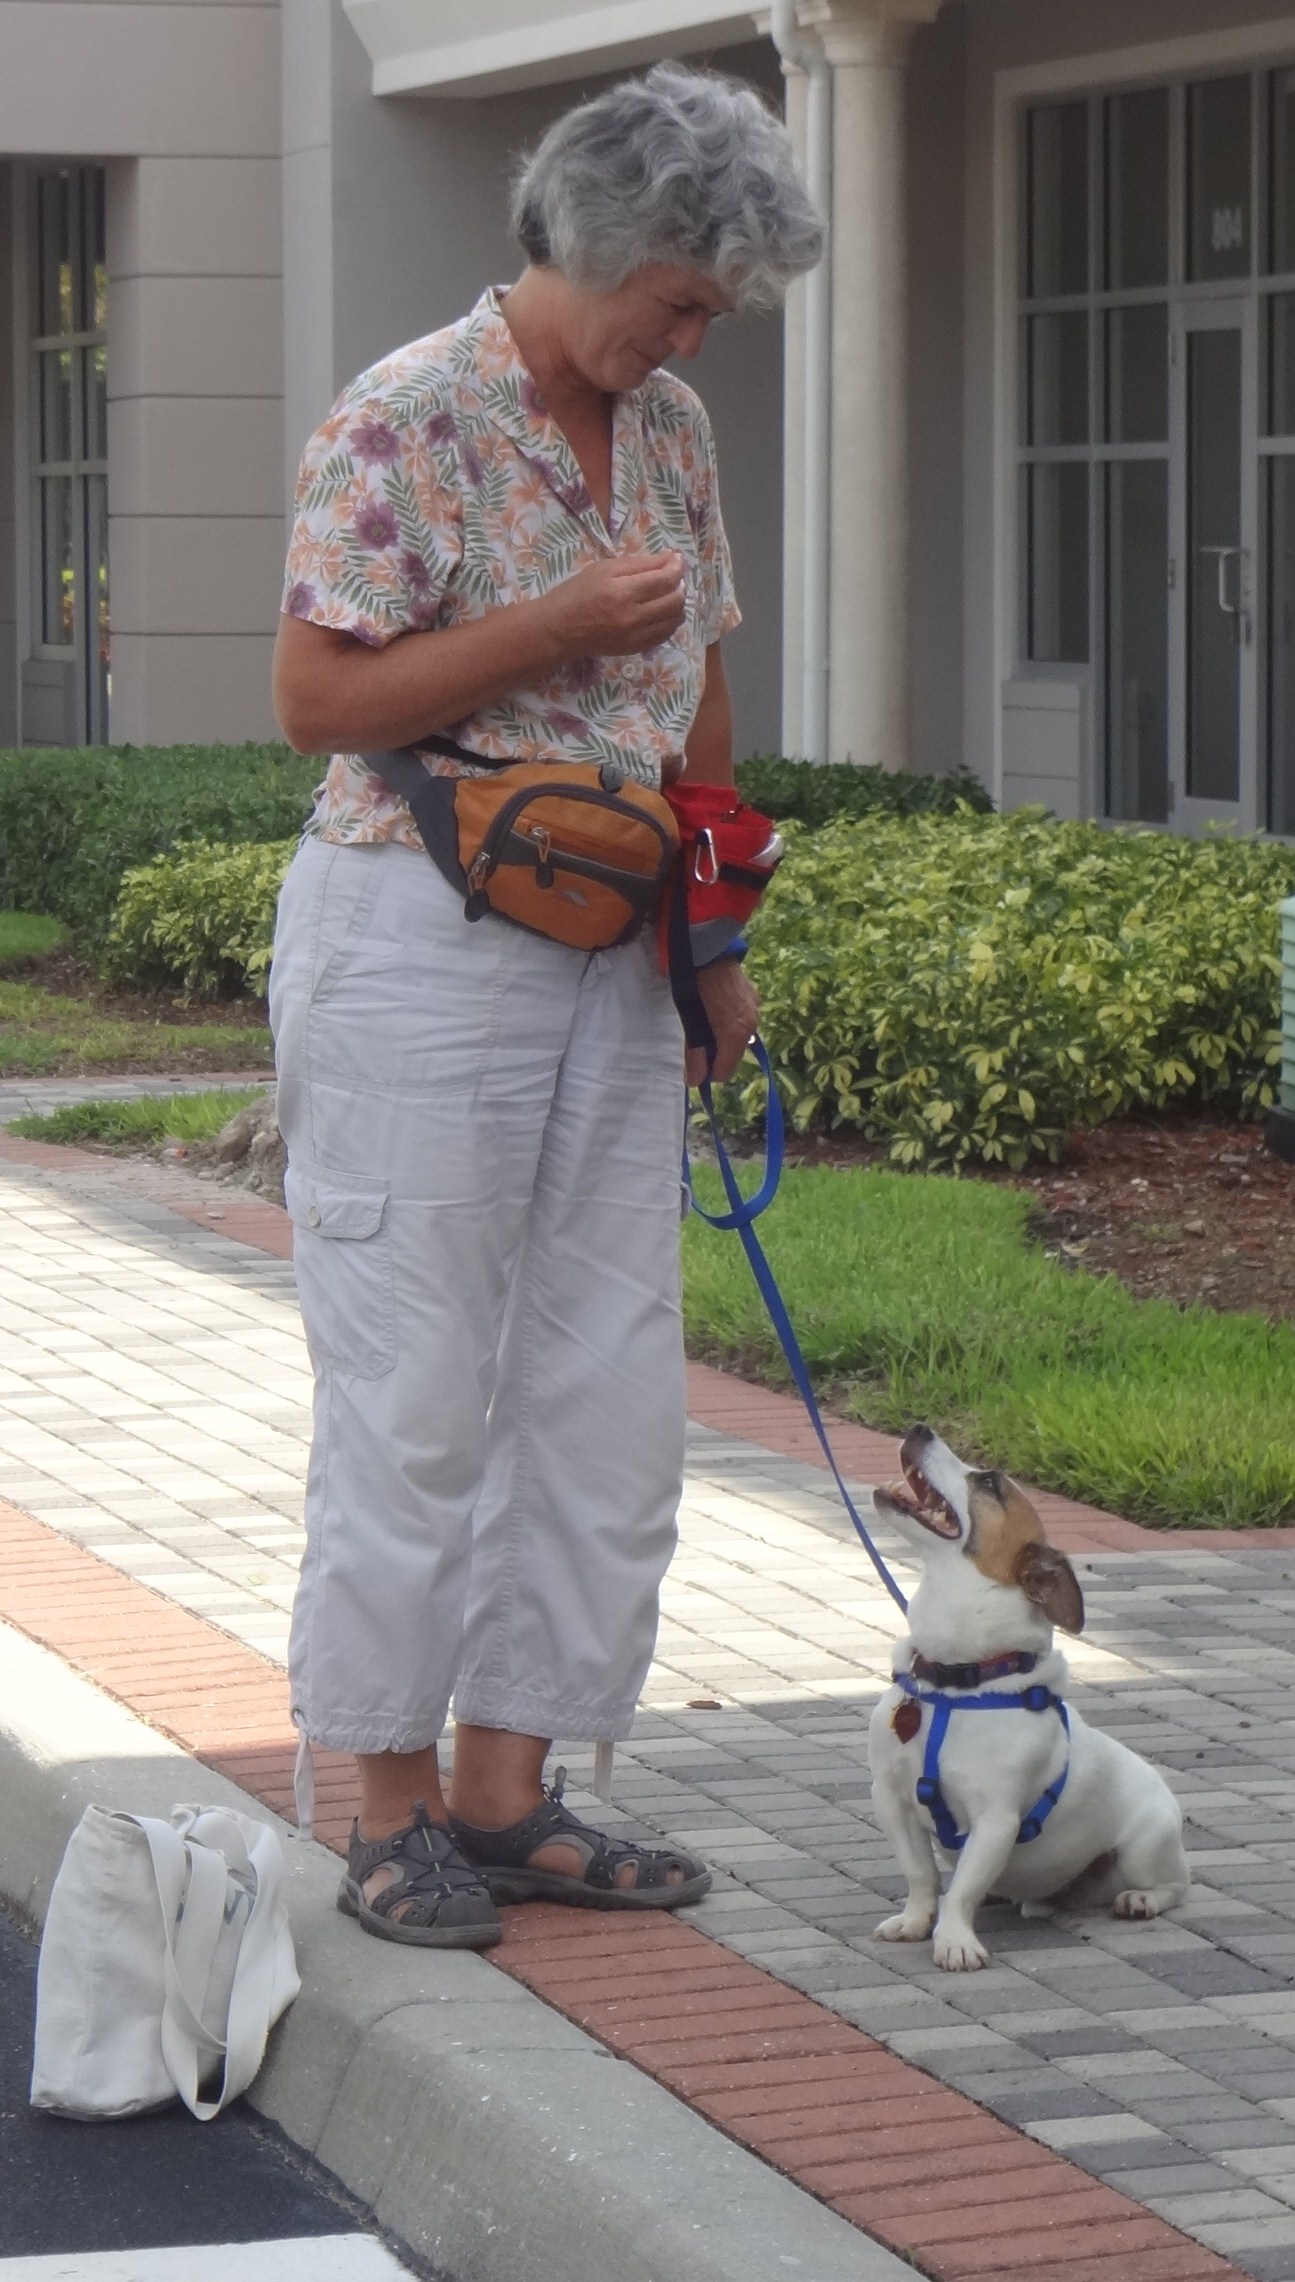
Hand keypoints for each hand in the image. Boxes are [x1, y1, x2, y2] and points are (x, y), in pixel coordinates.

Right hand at [538, 551, 686, 659]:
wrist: (560, 629)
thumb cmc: (578, 592)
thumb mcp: (604, 569)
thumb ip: (639, 564)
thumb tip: (670, 558)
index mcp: (623, 592)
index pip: (664, 580)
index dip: (676, 567)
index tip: (676, 559)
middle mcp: (633, 617)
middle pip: (675, 601)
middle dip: (680, 585)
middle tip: (673, 576)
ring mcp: (636, 636)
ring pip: (674, 620)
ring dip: (678, 604)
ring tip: (668, 593)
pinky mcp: (636, 649)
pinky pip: (665, 635)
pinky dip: (670, 621)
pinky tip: (662, 611)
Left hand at [685, 958, 759, 1087]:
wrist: (710, 951)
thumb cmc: (695, 987)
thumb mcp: (690, 1021)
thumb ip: (695, 1053)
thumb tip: (695, 1082)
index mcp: (735, 1035)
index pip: (725, 1072)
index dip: (709, 1072)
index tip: (695, 1065)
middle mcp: (751, 1026)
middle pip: (733, 1056)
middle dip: (717, 1055)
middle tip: (697, 1041)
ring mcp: (755, 1010)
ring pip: (739, 1038)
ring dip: (724, 1037)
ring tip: (706, 1021)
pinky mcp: (754, 998)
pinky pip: (743, 1020)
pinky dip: (731, 1022)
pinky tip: (718, 1008)